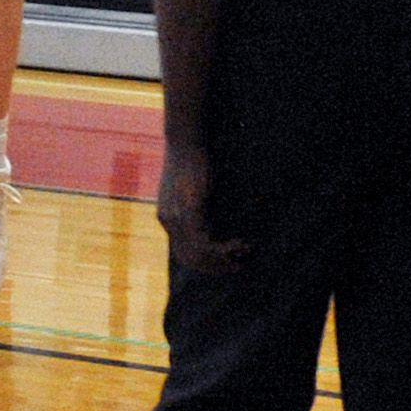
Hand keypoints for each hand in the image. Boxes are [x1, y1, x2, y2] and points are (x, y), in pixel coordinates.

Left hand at [157, 141, 245, 275]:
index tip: (227, 264)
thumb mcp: (190, 191)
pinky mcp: (189, 210)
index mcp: (166, 217)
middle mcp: (167, 220)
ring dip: (223, 260)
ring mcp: (176, 217)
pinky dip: (224, 248)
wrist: (184, 142)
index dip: (205, 265)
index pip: (182, 254)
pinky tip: (242, 243)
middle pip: (189, 259)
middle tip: (239, 266)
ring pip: (198, 254)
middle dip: (216, 268)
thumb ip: (196, 209)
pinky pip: (203, 241)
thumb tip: (215, 225)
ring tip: (244, 254)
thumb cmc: (191, 163)